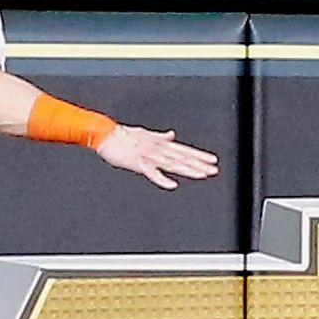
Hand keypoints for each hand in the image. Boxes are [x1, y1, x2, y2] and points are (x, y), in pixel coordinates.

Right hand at [95, 125, 219, 189]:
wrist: (104, 134)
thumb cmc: (123, 135)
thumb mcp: (146, 134)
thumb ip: (161, 137)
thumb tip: (172, 134)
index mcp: (160, 143)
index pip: (184, 150)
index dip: (200, 156)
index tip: (213, 161)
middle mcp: (158, 149)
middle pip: (183, 157)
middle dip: (199, 164)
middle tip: (214, 170)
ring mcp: (149, 155)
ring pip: (172, 164)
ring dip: (188, 170)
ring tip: (202, 175)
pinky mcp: (138, 163)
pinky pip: (152, 173)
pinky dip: (163, 179)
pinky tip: (173, 185)